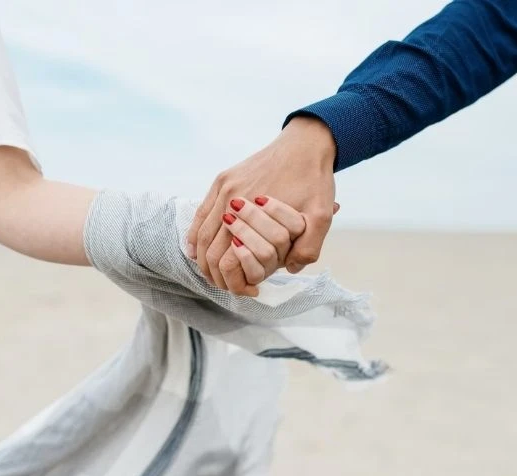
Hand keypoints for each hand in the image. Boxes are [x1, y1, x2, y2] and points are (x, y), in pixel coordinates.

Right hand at [187, 116, 336, 290]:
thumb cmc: (315, 180)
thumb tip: (288, 269)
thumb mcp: (321, 216)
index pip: (228, 259)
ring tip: (213, 274)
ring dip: (203, 259)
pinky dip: (195, 235)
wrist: (306, 144)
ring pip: (201, 233)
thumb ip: (308, 248)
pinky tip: (195, 250)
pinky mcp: (223, 179)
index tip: (248, 291)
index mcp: (253, 211)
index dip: (234, 282)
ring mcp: (224, 187)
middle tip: (228, 287)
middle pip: (209, 249)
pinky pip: (200, 213)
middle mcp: (232, 198)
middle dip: (215, 274)